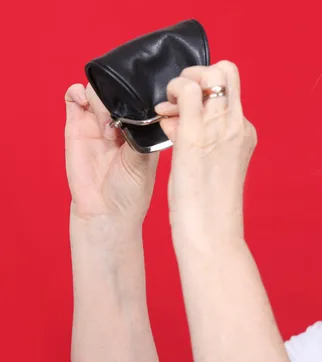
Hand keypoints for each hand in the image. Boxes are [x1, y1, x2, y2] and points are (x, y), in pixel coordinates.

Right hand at [64, 83, 159, 223]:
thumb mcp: (145, 159)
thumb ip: (140, 132)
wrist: (106, 210)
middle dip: (118, 96)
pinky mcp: (76, 126)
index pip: (140, 95)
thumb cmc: (131, 190)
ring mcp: (98, 122)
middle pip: (117, 88)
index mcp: (142, 125)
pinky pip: (73, 98)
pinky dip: (76, 92)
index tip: (140, 107)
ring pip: (97, 89)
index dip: (139, 93)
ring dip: (100, 98)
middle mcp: (121, 120)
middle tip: (119, 124)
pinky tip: (83, 105)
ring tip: (106, 128)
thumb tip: (136, 110)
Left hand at [154, 61, 256, 246]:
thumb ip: (199, 138)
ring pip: (209, 72)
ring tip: (169, 111)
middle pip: (227, 70)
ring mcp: (220, 127)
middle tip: (180, 98)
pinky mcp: (197, 136)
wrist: (212, 233)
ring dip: (182, 83)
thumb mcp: (212, 166)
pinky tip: (163, 116)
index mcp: (245, 133)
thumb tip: (175, 120)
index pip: (230, 89)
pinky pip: (187, 90)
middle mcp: (237, 124)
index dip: (207, 88)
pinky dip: (172, 93)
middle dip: (198, 74)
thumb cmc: (209, 207)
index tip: (188, 109)